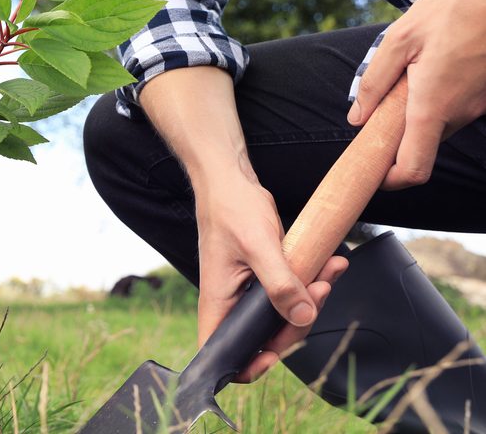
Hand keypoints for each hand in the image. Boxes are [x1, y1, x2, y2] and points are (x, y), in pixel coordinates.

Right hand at [196, 178, 349, 380]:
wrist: (231, 182)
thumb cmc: (232, 209)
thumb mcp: (259, 246)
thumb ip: (280, 284)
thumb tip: (302, 317)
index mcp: (218, 301)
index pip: (219, 351)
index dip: (245, 366)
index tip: (273, 357)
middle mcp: (231, 301)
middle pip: (263, 337)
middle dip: (297, 323)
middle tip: (318, 294)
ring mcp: (248, 290)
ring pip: (282, 314)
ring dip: (311, 298)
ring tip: (330, 272)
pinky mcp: (264, 277)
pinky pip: (290, 292)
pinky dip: (311, 282)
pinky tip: (328, 264)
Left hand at [347, 0, 485, 189]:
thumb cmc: (453, 9)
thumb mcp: (400, 39)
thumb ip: (374, 82)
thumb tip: (357, 118)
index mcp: (432, 106)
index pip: (414, 168)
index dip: (391, 180)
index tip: (375, 173)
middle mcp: (460, 113)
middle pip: (424, 144)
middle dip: (400, 134)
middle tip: (383, 107)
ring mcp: (480, 105)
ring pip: (441, 124)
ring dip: (421, 112)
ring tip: (414, 75)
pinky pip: (459, 107)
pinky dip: (441, 97)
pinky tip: (437, 67)